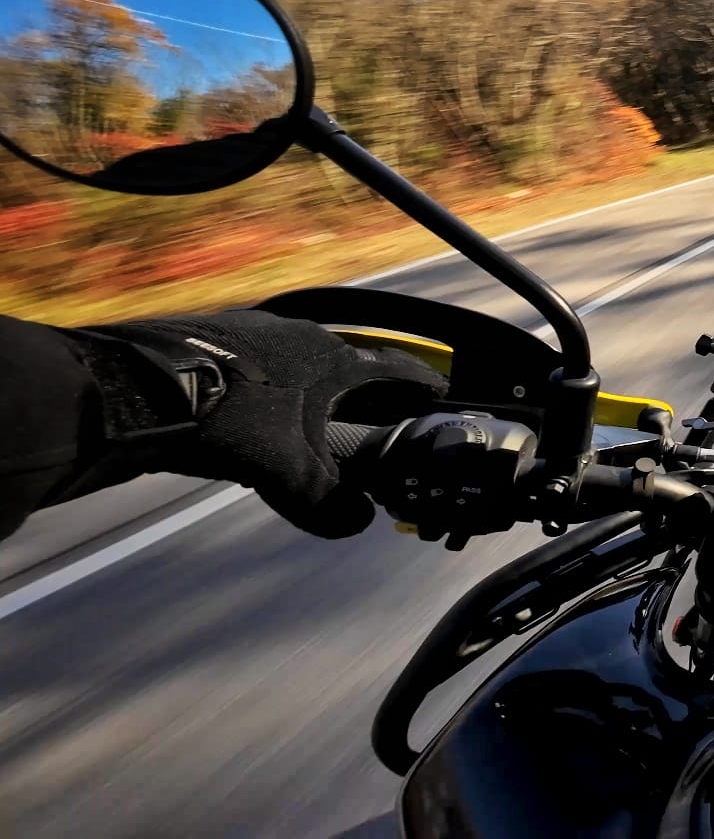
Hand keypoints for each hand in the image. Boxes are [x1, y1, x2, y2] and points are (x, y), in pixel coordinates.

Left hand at [75, 310, 446, 537]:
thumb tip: (357, 523)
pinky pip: (263, 365)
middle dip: (364, 394)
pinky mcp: (214, 337)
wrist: (135, 390)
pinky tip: (252, 421)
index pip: (395, 369)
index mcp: (331, 357)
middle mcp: (299, 334)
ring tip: (310, 429)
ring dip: (313, 393)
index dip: (420, 385)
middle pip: (348, 364)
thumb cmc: (225, 420)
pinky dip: (271, 391)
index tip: (438, 395)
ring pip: (302, 364)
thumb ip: (326, 501)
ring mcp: (254, 330)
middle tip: (375, 421)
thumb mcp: (285, 472)